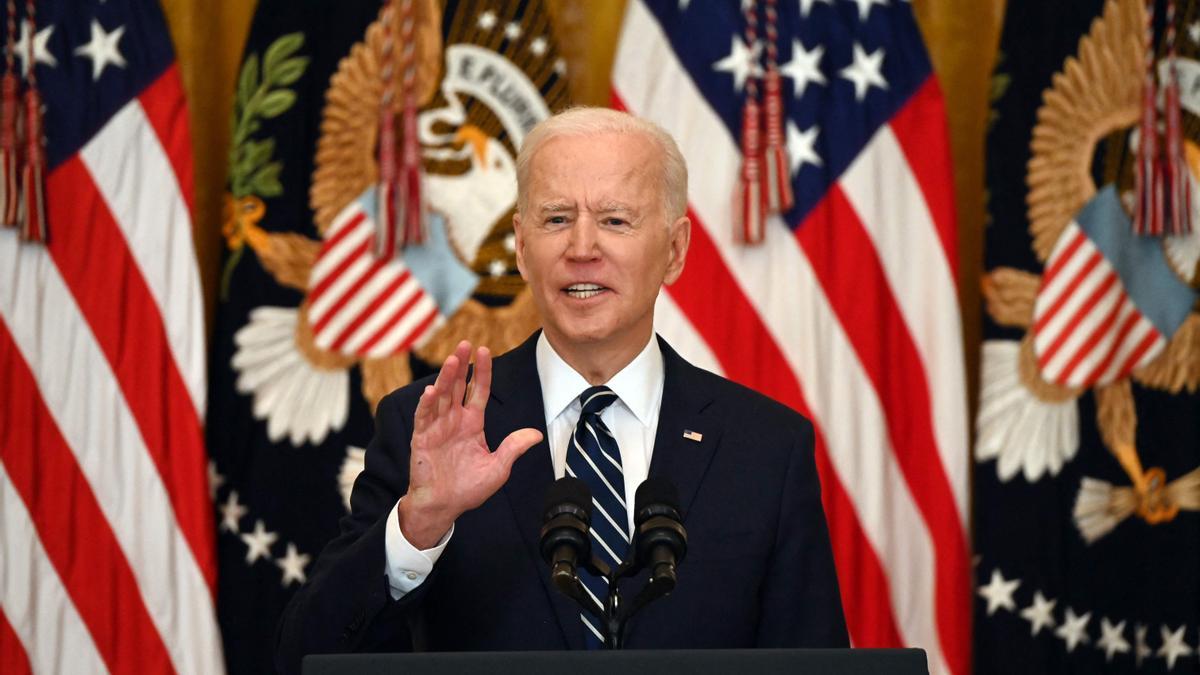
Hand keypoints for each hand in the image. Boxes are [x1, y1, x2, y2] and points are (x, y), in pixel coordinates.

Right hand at [397, 340, 542, 548]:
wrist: (443, 507)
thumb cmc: (468, 489)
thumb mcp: (498, 469)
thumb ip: (513, 449)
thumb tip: (536, 435)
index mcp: (472, 424)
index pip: (478, 391)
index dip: (482, 371)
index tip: (484, 350)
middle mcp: (454, 420)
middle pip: (458, 386)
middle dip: (462, 365)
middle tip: (465, 344)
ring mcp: (437, 428)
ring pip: (441, 396)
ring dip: (446, 378)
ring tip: (452, 360)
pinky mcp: (421, 439)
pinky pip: (424, 417)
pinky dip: (427, 404)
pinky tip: (431, 391)